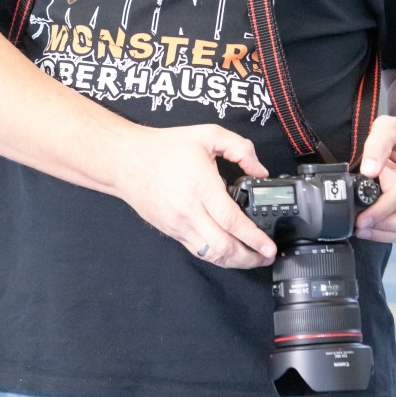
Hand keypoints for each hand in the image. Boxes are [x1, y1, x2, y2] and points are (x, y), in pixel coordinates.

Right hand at [115, 124, 276, 268]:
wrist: (126, 161)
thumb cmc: (165, 147)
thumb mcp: (207, 134)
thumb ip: (240, 148)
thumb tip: (260, 170)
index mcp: (201, 186)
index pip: (231, 220)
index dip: (253, 237)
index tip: (269, 246)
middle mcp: (189, 211)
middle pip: (223, 247)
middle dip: (249, 257)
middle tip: (267, 256)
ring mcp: (178, 225)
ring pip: (210, 255)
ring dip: (234, 262)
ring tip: (253, 258)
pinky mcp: (171, 231)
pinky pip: (197, 251)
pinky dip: (216, 256)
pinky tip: (228, 252)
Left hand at [353, 115, 395, 242]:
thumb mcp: (388, 127)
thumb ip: (377, 145)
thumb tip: (368, 172)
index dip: (382, 210)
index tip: (362, 218)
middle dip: (385, 227)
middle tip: (360, 225)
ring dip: (385, 234)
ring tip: (361, 228)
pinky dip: (390, 233)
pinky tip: (371, 227)